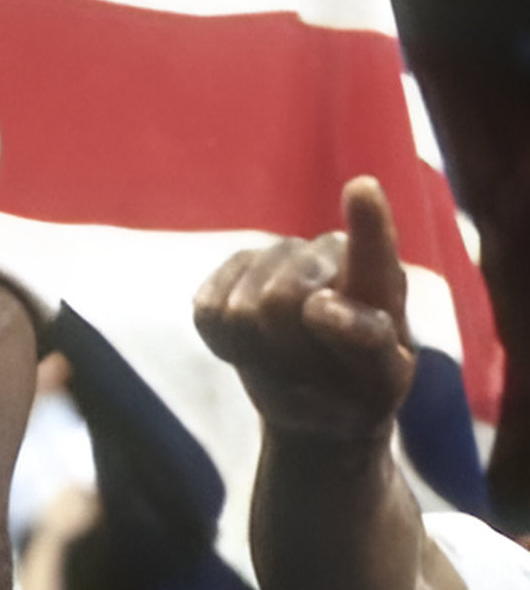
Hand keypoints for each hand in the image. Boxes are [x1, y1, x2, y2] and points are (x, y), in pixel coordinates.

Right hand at [193, 177, 415, 445]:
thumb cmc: (360, 389)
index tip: (362, 190)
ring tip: (285, 360)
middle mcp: (329, 253)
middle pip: (279, 299)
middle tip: (308, 373)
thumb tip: (316, 305)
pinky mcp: (234, 270)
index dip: (366, 223)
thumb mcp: (381, 384)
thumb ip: (365, 345)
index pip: (372, 252)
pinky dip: (226, 344)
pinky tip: (252, 346)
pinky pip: (208, 311)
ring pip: (240, 310)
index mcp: (379, 280)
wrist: (319, 399)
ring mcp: (278, 256)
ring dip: (259, 351)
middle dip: (286, 350)